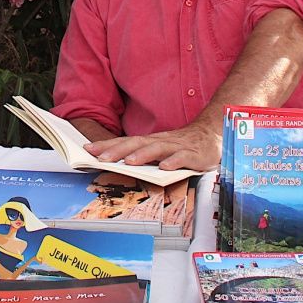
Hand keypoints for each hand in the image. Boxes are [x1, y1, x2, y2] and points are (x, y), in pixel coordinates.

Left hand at [84, 122, 221, 171]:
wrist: (213, 134)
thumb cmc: (183, 145)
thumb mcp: (160, 150)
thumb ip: (143, 156)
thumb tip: (118, 163)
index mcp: (152, 141)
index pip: (126, 142)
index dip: (108, 146)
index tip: (89, 150)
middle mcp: (162, 141)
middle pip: (138, 143)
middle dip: (118, 150)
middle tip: (101, 157)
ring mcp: (178, 147)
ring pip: (158, 149)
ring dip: (142, 155)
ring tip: (129, 162)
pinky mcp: (194, 155)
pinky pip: (183, 158)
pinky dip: (174, 162)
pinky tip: (165, 168)